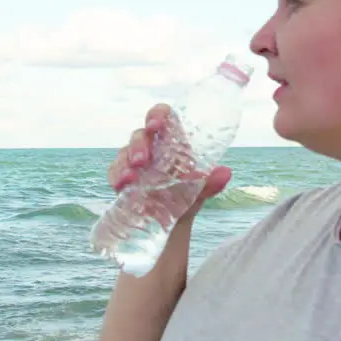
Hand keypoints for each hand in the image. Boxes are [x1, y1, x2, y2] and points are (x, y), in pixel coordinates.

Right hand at [106, 103, 231, 221]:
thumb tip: (225, 173)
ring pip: (124, 152)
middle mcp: (152, 148)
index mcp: (172, 142)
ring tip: (130, 179)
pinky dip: (116, 177)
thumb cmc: (187, 197)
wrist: (173, 225)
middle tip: (141, 161)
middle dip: (138, 145)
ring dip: (124, 163)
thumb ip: (211, 183)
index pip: (164, 117)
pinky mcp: (123, 178)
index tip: (156, 125)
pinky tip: (120, 186)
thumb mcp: (200, 192)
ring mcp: (134, 163)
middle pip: (140, 135)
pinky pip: (115, 172)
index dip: (157, 115)